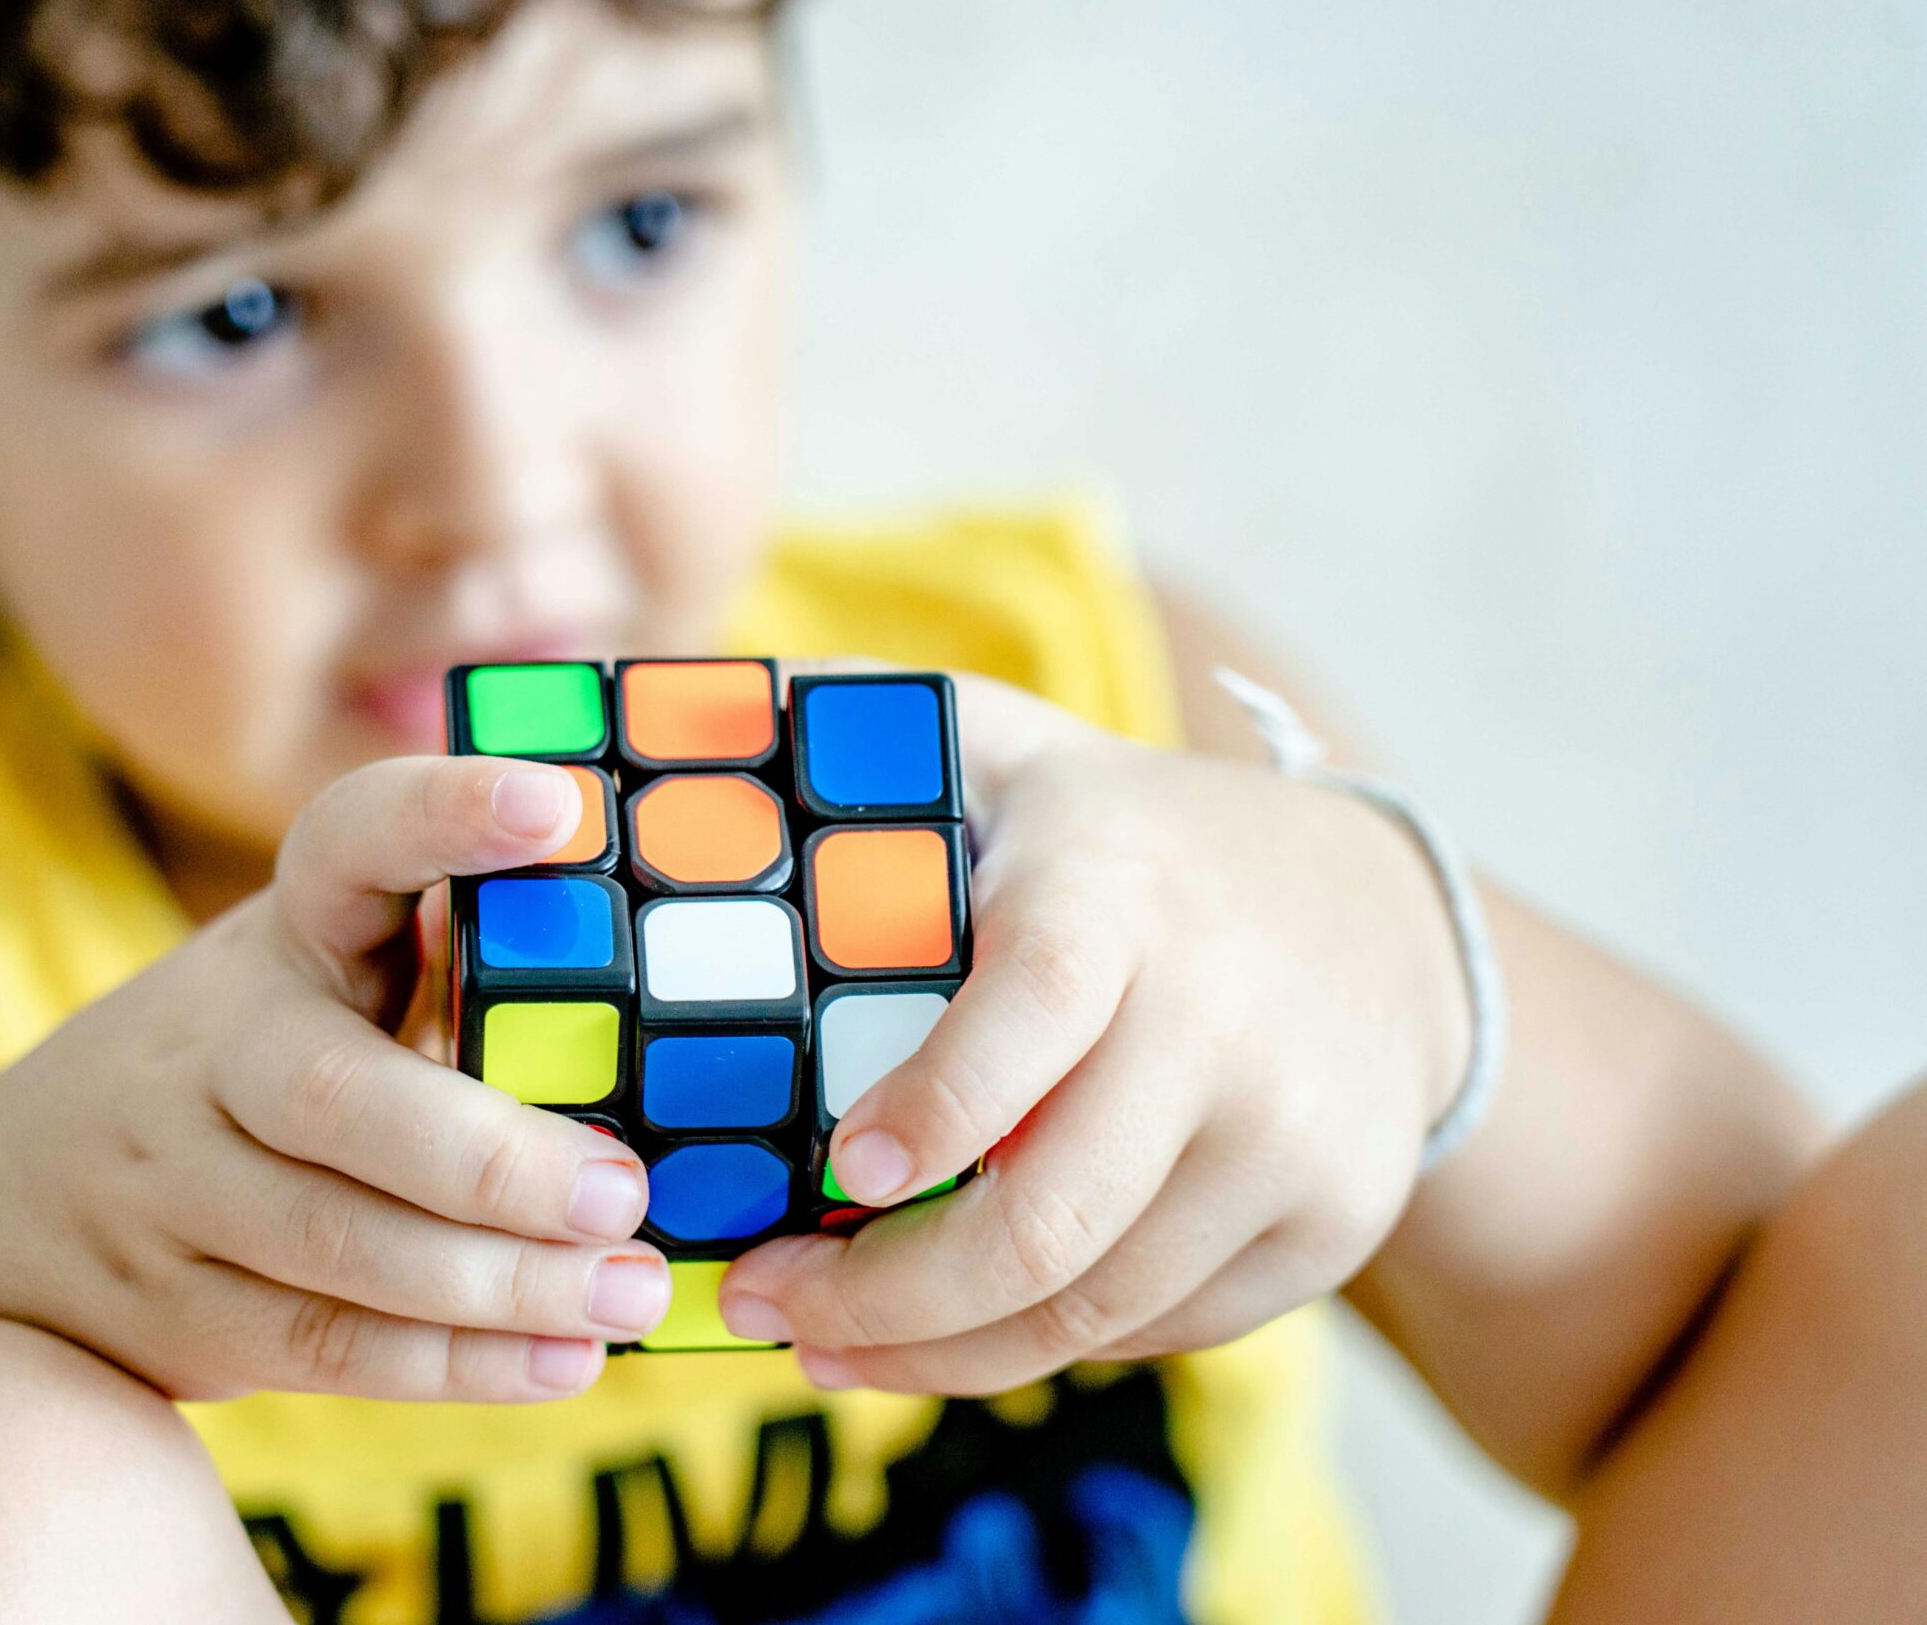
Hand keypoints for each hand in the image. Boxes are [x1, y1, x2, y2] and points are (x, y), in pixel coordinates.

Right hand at [0, 756, 672, 1400]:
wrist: (0, 1214)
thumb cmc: (237, 1070)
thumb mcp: (309, 981)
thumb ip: (441, 963)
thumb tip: (659, 969)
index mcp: (277, 939)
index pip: (344, 843)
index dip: (442, 814)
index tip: (555, 804)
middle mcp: (212, 1050)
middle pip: (334, 1098)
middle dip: (487, 1154)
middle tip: (623, 1190)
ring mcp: (179, 1188)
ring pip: (338, 1242)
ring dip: (496, 1281)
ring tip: (629, 1286)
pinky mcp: (182, 1309)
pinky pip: (325, 1345)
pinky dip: (452, 1364)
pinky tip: (564, 1361)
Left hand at [718, 672, 1469, 1392]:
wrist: (1381, 919)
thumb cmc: (1129, 837)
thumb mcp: (1013, 750)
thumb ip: (862, 722)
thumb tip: (682, 708)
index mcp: (1123, 897)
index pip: (1035, 1009)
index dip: (935, 1107)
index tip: (832, 1172)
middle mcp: (1226, 1029)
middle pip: (1050, 1223)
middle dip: (882, 1299)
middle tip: (763, 1304)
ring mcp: (1294, 1144)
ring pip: (1094, 1309)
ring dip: (940, 1354)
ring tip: (826, 1345)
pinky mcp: (1332, 1229)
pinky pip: (1160, 1331)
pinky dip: (1041, 1344)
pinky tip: (955, 1331)